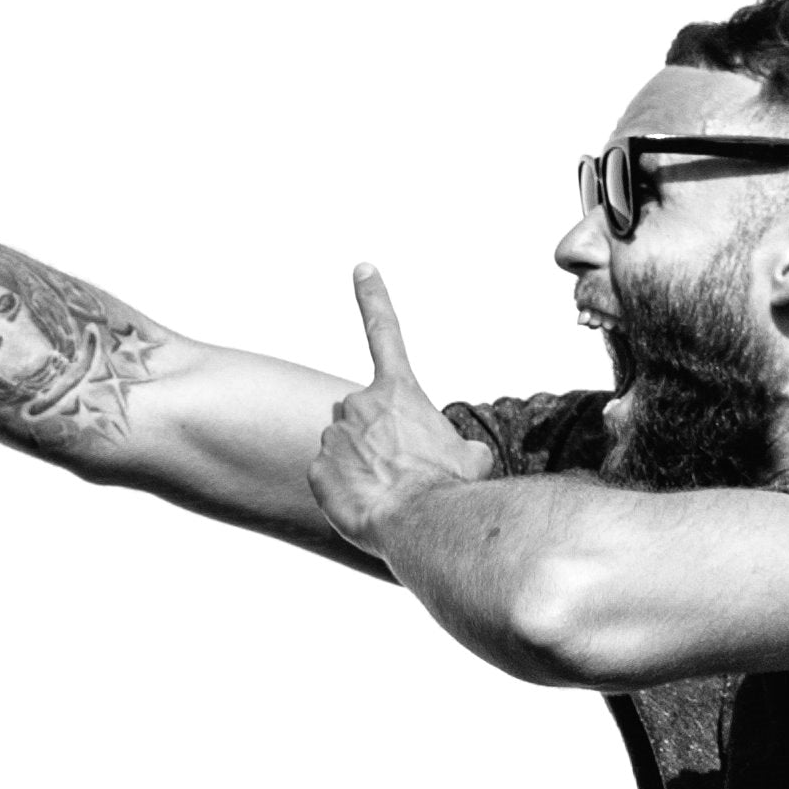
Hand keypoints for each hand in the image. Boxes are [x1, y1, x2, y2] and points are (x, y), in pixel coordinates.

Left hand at [307, 265, 492, 551]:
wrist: (420, 519)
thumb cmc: (450, 486)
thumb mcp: (471, 458)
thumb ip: (457, 446)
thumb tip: (461, 457)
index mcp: (399, 391)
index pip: (385, 332)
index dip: (374, 298)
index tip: (362, 268)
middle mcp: (360, 404)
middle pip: (362, 417)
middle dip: (376, 440)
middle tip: (402, 471)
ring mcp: (333, 436)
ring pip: (343, 449)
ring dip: (362, 468)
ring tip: (389, 495)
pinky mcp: (316, 470)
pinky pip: (329, 480)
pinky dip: (345, 493)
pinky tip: (367, 506)